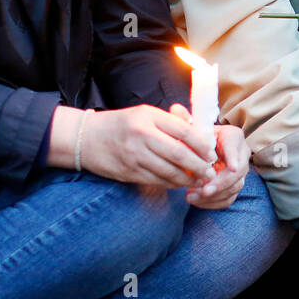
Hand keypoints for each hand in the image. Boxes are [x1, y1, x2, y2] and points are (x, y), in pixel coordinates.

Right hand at [75, 103, 215, 186]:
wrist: (86, 138)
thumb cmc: (122, 124)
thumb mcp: (145, 114)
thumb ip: (170, 123)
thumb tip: (199, 136)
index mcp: (149, 117)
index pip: (184, 131)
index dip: (202, 145)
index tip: (212, 154)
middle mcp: (142, 135)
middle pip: (179, 154)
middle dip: (199, 166)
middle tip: (210, 172)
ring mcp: (134, 155)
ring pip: (169, 171)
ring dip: (188, 179)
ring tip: (199, 180)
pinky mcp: (128, 172)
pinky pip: (156, 181)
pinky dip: (171, 184)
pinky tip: (180, 183)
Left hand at [166, 106, 250, 208]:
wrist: (202, 152)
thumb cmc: (197, 138)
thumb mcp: (191, 128)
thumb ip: (184, 120)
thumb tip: (175, 108)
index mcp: (232, 136)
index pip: (235, 145)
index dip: (234, 157)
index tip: (231, 167)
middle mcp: (240, 154)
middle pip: (238, 171)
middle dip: (221, 182)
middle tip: (204, 189)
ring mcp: (239, 172)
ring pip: (234, 187)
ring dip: (214, 195)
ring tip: (193, 197)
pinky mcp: (233, 186)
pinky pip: (229, 198)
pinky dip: (214, 203)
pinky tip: (198, 202)